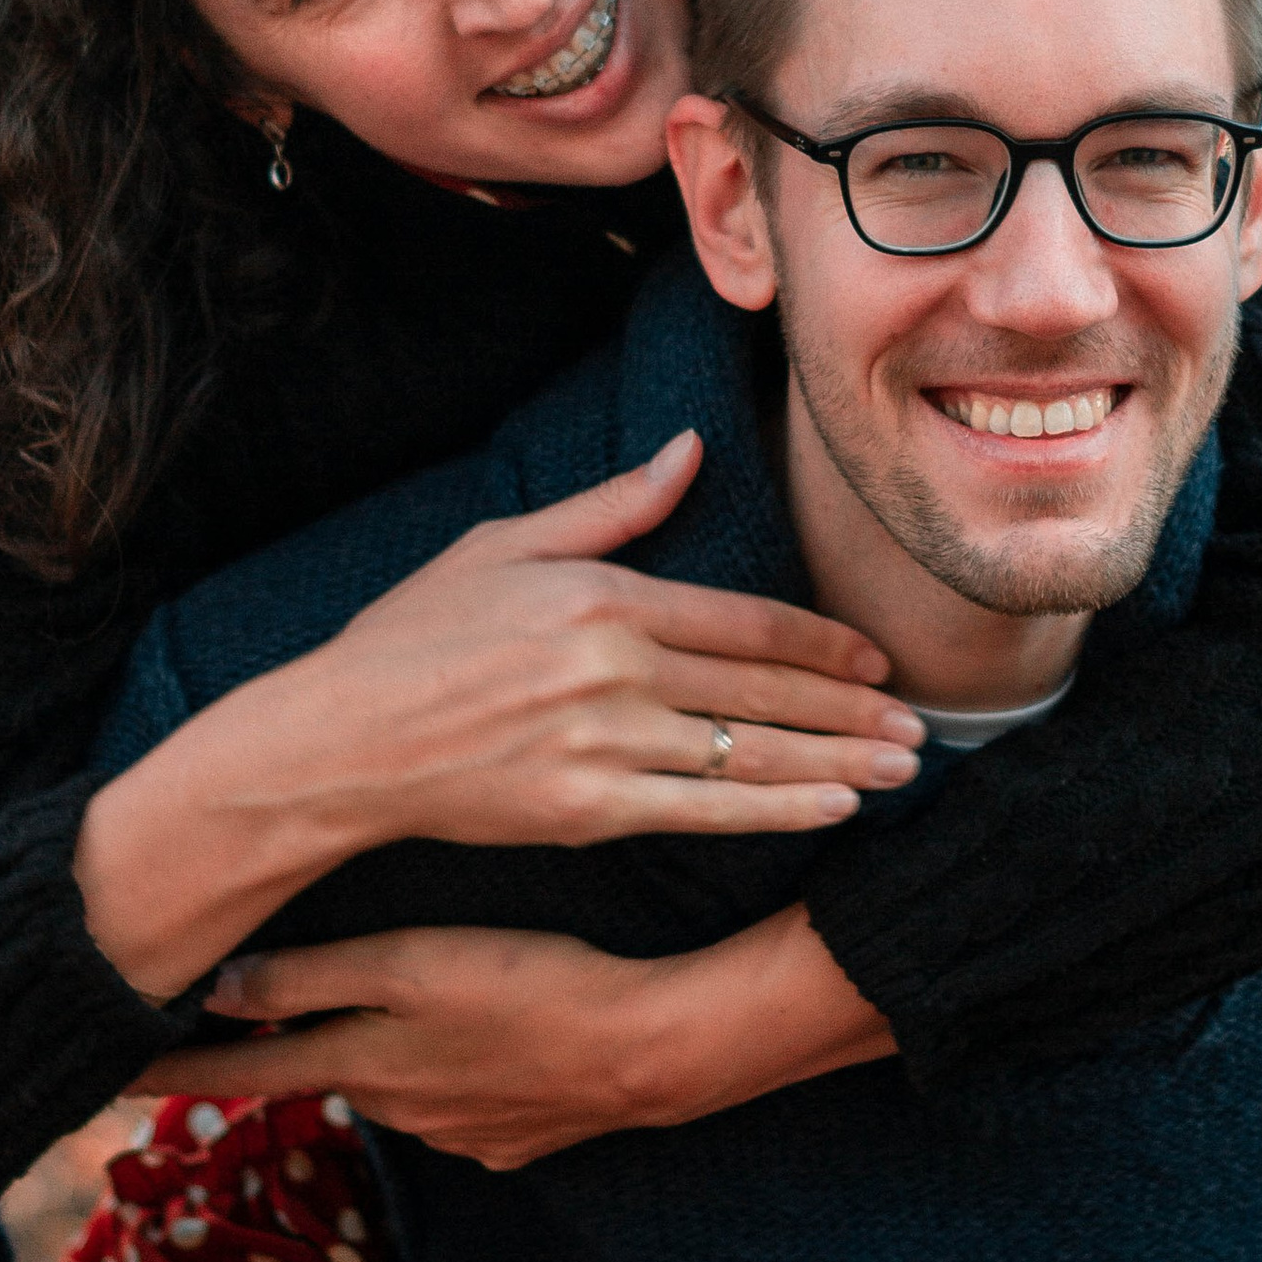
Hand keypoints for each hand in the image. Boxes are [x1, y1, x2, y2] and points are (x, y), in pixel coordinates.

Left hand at [131, 908, 894, 1166]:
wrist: (655, 1051)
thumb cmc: (533, 986)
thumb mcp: (413, 964)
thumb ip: (314, 977)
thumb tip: (216, 989)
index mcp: (357, 1067)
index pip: (235, 1078)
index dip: (166, 1073)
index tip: (97, 1074)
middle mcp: (392, 1114)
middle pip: (320, 1074)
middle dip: (297, 1044)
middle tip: (275, 995)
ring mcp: (456, 1137)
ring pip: (391, 1085)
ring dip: (385, 1052)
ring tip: (422, 999)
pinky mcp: (511, 1141)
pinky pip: (456, 1102)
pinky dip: (455, 1071)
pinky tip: (493, 1031)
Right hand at [307, 429, 922, 846]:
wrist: (340, 741)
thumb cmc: (413, 636)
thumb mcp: (505, 546)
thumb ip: (611, 508)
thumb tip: (691, 450)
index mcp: (603, 597)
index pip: (747, 621)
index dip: (825, 643)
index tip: (878, 657)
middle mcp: (614, 669)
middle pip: (766, 688)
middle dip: (853, 708)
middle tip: (921, 722)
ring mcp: (603, 744)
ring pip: (751, 753)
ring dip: (838, 762)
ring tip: (901, 768)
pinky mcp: (587, 809)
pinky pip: (706, 811)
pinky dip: (778, 810)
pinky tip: (833, 807)